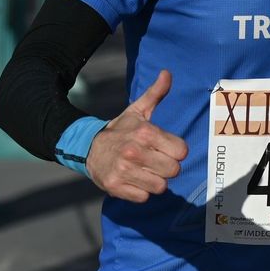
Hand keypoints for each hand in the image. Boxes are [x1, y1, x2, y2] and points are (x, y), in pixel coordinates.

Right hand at [87, 70, 188, 202]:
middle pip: (174, 170)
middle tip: (154, 161)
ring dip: (155, 181)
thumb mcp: (138, 111)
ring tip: (144, 171)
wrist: (88, 148)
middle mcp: (134, 152)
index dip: (176, 151)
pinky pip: (143, 198)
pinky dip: (141, 192)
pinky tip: (133, 180)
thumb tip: (168, 72)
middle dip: (167, 167)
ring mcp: (123, 171)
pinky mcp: (115, 187)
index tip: (165, 148)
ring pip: (160, 186)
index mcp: (145, 133)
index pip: (182, 151)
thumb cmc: (121, 130)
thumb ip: (155, 93)